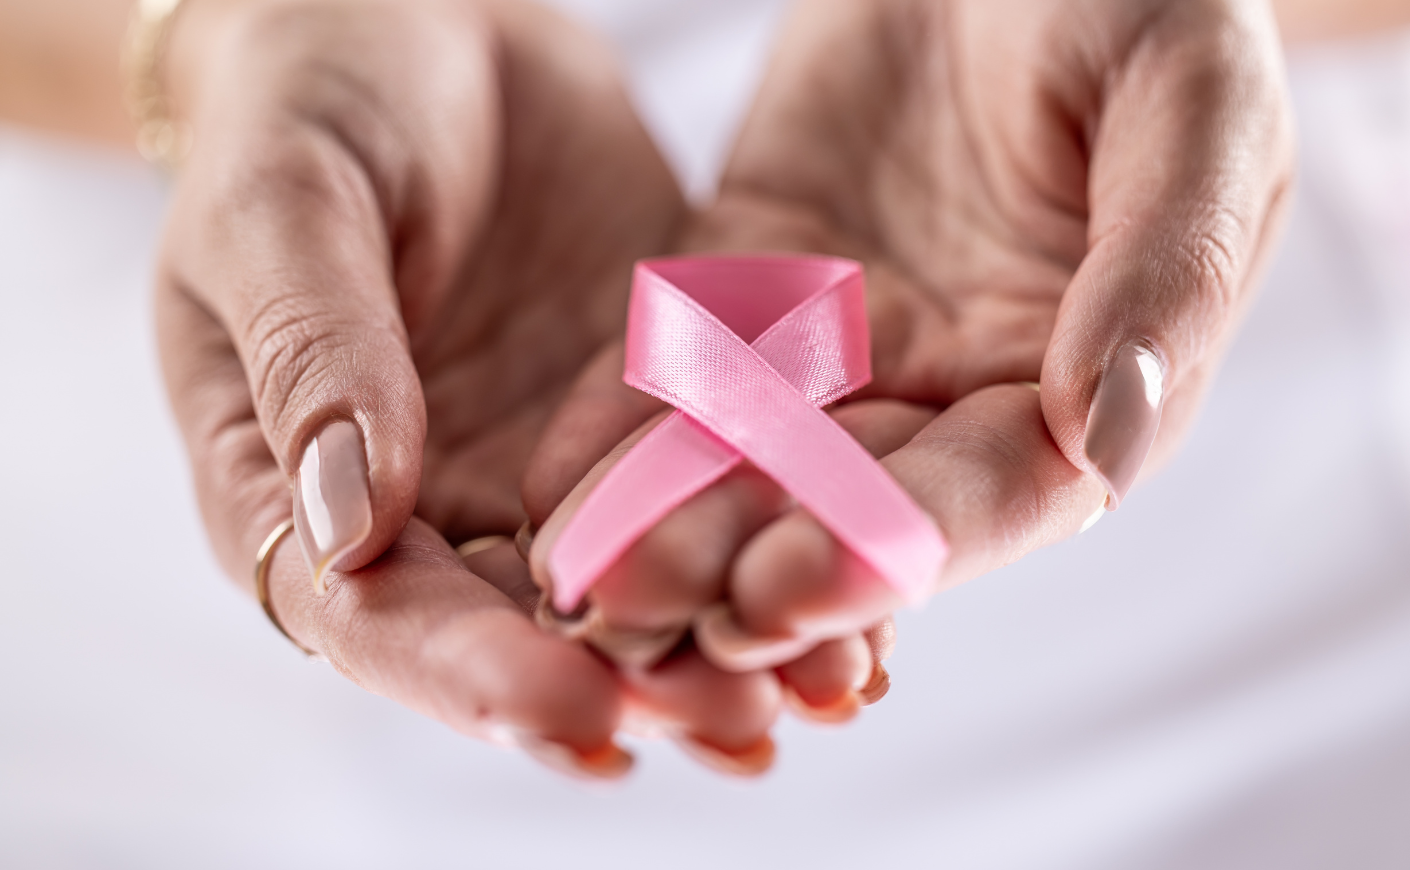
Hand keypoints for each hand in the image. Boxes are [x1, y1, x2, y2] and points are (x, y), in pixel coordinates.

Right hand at [155, 0, 778, 775]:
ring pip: (632, 588)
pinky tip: (858, 595)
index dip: (469, 673)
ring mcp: (540, 470)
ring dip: (724, 647)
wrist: (416, 25)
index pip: (376, 616)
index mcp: (297, 488)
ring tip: (825, 688)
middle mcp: (431, 508)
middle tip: (738, 725)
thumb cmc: (307, 101)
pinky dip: (772, 546)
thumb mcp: (287, 203)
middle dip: (632, 686)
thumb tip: (354, 532)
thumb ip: (316, 354)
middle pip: (521, 634)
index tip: (576, 707)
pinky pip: (706, 495)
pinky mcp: (636, 417)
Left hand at [526, 0, 1293, 670]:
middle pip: (849, 506)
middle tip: (645, 606)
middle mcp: (956, 395)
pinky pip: (686, 370)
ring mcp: (847, 349)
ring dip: (670, 521)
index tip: (791, 588)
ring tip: (577, 578)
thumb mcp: (1183, 104)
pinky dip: (623, 431)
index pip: (990, 498)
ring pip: (753, 459)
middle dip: (748, 560)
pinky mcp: (755, 292)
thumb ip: (1166, 268)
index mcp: (1080, 384)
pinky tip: (552, 488)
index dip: (893, 550)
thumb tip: (1110, 440)